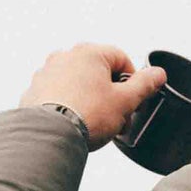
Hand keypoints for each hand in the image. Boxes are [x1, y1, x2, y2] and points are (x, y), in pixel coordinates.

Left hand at [20, 44, 166, 146]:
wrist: (49, 137)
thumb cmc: (84, 116)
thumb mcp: (125, 101)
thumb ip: (145, 85)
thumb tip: (157, 74)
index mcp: (89, 53)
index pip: (122, 60)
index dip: (133, 82)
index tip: (134, 100)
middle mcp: (65, 58)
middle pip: (99, 74)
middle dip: (111, 96)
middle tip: (117, 118)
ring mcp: (46, 74)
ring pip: (78, 85)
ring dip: (91, 102)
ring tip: (96, 125)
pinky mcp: (34, 93)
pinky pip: (59, 97)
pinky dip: (69, 107)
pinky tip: (74, 124)